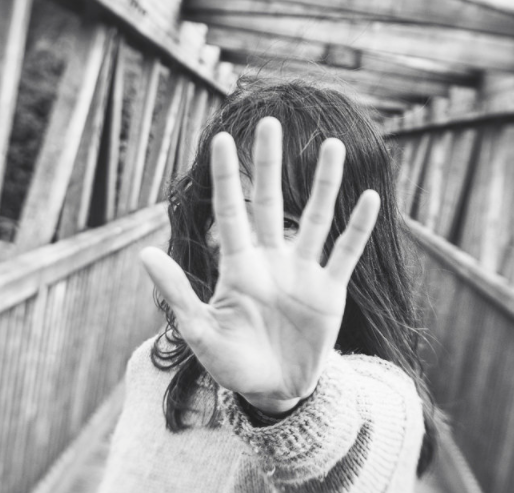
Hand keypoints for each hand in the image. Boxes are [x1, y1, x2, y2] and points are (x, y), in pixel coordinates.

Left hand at [140, 117, 379, 413]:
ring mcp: (302, 272)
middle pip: (271, 201)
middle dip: (270, 164)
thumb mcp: (200, 331)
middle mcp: (271, 259)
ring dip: (325, 184)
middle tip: (270, 124)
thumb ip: (176, 292)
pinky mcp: (328, 291)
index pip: (231, 211)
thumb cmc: (230, 361)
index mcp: (238, 266)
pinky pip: (345, 253)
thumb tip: (143, 253)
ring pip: (316, 218)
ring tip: (334, 146)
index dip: (226, 176)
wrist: (273, 390)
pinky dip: (358, 228)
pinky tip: (370, 198)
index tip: (221, 138)